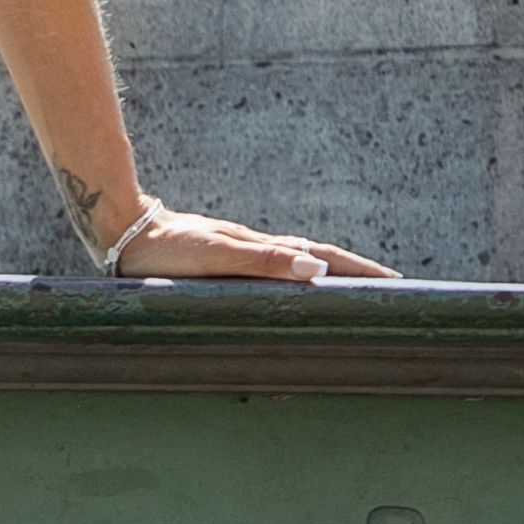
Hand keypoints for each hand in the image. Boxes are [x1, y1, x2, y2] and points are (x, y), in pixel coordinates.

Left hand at [105, 201, 391, 285]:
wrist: (128, 231)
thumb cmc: (167, 250)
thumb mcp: (216, 257)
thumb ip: (263, 262)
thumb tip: (316, 273)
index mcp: (264, 250)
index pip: (326, 260)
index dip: (361, 272)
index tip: (395, 283)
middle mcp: (260, 250)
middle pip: (321, 262)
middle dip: (357, 276)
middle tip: (390, 291)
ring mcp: (246, 255)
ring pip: (300, 267)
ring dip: (333, 278)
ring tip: (358, 293)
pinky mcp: (229, 262)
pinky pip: (277, 272)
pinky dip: (301, 280)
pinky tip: (301, 287)